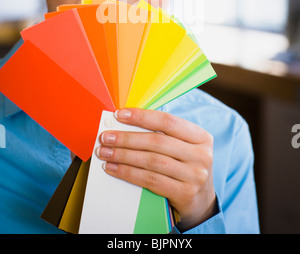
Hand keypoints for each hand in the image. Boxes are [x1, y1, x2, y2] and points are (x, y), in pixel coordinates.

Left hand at [96, 107, 215, 230]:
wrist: (202, 203)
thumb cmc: (185, 167)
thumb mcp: (183, 147)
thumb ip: (163, 134)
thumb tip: (126, 122)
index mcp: (201, 137)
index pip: (167, 121)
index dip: (141, 116)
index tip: (119, 114)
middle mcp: (201, 155)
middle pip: (157, 142)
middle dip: (127, 138)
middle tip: (105, 137)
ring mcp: (195, 176)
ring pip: (151, 161)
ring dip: (124, 156)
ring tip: (105, 153)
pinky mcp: (185, 194)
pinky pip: (150, 180)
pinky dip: (128, 173)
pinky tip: (114, 169)